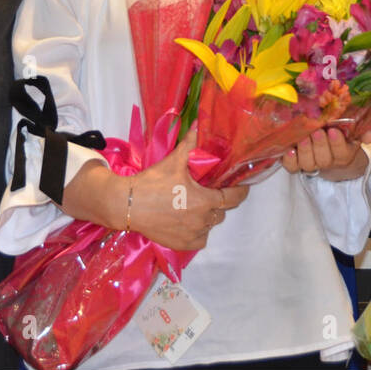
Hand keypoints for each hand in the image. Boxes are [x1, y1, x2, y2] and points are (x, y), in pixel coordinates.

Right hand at [123, 123, 248, 250]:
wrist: (128, 204)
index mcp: (205, 200)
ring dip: (207, 217)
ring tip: (196, 206)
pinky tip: (189, 221)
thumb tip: (199, 124)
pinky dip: (199, 231)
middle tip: (208, 192)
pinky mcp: (182, 244)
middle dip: (218, 202)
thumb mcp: (173, 161)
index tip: (242, 186)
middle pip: (221, 211)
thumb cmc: (153, 182)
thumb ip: (190, 144)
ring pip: (210, 225)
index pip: (233, 198)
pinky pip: (200, 239)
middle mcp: (202, 220)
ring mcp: (193, 234)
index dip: (240, 191)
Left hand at [282, 126, 370, 181]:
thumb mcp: (357, 131)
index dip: (337, 144)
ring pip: (308, 164)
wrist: (329, 149)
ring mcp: (311, 163)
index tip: (333, 131)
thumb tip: (369, 135)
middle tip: (317, 132)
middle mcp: (327, 162)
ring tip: (303, 138)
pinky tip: (290, 150)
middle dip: (320, 146)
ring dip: (305, 151)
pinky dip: (290, 160)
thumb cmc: (344, 135)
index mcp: (344, 154)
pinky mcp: (296, 163)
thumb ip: (367, 130)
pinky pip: (292, 167)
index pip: (342, 154)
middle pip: (324, 160)